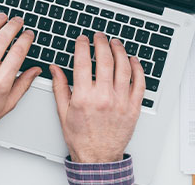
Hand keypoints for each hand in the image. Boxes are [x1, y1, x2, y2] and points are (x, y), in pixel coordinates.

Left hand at [0, 13, 41, 135]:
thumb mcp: (7, 104)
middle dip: (13, 26)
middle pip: (2, 39)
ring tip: (1, 17)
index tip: (28, 34)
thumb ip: (23, 85)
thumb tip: (36, 71)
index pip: (18, 52)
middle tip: (17, 21)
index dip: (25, 39)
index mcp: (0, 81)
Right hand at [50, 33, 144, 163]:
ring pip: (124, 68)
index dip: (82, 46)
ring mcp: (121, 101)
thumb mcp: (63, 112)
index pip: (82, 62)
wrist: (98, 158)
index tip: (82, 39)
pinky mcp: (133, 107)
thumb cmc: (81, 138)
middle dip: (101, 43)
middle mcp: (104, 97)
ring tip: (115, 43)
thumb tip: (55, 69)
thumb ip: (60, 87)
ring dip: (120, 51)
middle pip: (105, 60)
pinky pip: (139, 83)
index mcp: (84, 97)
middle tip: (99, 36)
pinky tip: (132, 60)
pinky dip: (137, 68)